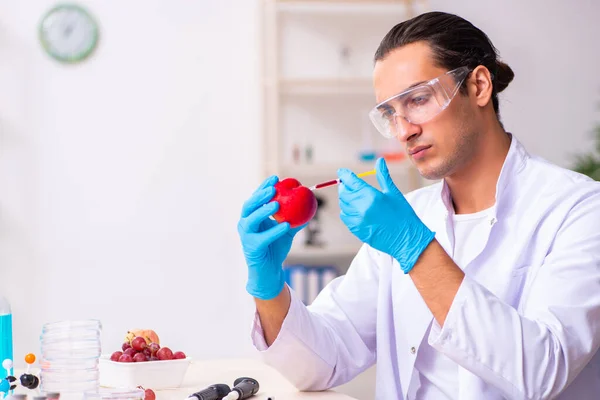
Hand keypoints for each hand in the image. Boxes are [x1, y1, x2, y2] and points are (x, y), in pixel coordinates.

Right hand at [238, 176, 305, 298]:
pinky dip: (274, 231)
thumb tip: (309, 203)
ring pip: (252, 220)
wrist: (269, 271)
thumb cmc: (276, 248)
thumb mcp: (287, 230)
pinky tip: (286, 225)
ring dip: (263, 211)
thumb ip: (295, 217)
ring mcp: (246, 236)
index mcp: (251, 217)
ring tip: (276, 204)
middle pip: (249, 206)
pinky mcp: (252, 248)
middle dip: (260, 195)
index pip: (255, 198)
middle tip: (273, 188)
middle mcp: (245, 224)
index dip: (264, 186)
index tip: (276, 178)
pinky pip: (263, 238)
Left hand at [337, 158, 435, 272]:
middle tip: (349, 184)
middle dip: (345, 186)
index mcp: (371, 196)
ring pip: (343, 205)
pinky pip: (345, 217)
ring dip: (346, 199)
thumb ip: (383, 176)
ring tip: (354, 196)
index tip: (342, 172)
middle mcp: (362, 208)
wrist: (406, 239)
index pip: (351, 181)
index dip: (344, 175)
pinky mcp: (356, 230)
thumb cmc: (403, 215)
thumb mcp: (393, 193)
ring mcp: (358, 220)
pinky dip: (347, 211)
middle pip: (344, 193)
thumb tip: (379, 160)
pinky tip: (355, 209)